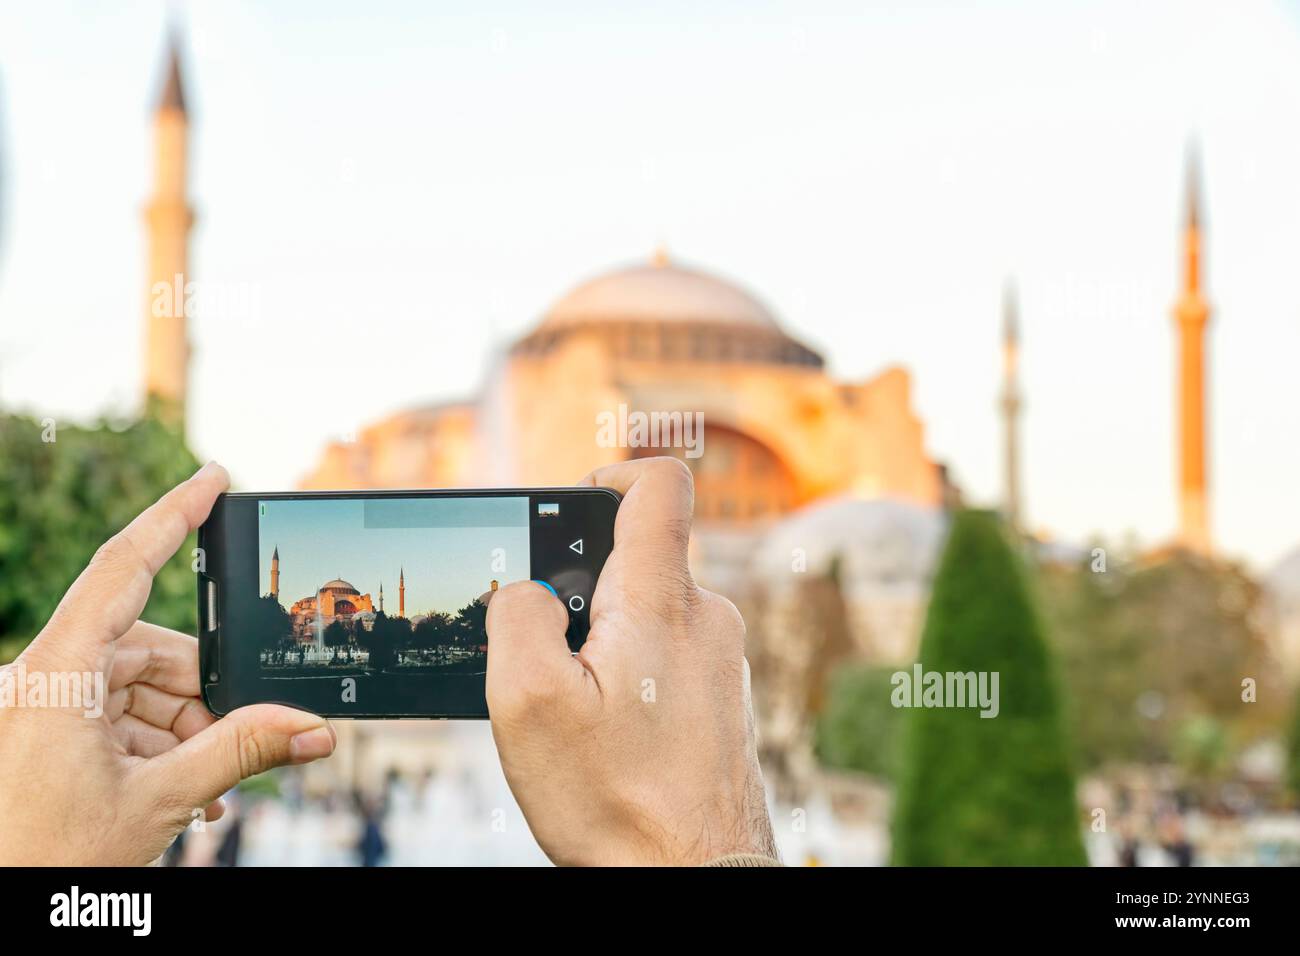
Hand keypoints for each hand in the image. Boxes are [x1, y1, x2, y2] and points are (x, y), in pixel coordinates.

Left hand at [0, 461, 336, 865]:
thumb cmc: (41, 859)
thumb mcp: (157, 801)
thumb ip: (243, 752)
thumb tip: (315, 728)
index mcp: (54, 675)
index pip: (121, 568)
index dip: (172, 516)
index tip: (213, 478)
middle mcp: (41, 677)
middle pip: (148, 648)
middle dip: (204, 694)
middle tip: (245, 736)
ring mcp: (39, 705)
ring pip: (137, 686)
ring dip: (184, 729)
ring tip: (209, 787)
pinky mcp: (43, 732)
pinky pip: (114, 714)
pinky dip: (156, 744)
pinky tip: (184, 789)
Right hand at [486, 456, 776, 865]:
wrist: (695, 879)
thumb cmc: (617, 801)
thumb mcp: (528, 703)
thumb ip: (516, 619)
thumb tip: (525, 591)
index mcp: (661, 600)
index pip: (658, 486)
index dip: (611, 474)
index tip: (572, 507)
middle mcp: (707, 619)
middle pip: (640, 560)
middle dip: (583, 592)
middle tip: (551, 656)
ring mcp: (723, 662)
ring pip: (652, 616)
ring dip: (606, 644)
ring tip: (581, 711)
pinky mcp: (724, 701)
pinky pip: (671, 658)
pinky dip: (634, 677)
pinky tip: (611, 734)